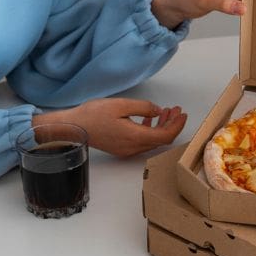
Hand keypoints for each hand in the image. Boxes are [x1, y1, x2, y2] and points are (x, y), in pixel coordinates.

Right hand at [35, 98, 186, 156]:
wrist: (73, 127)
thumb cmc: (93, 115)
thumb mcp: (121, 105)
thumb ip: (143, 107)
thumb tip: (158, 111)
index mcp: (135, 137)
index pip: (165, 136)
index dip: (177, 125)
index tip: (182, 114)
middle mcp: (133, 147)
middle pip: (160, 139)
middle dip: (171, 124)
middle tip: (176, 110)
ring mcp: (127, 150)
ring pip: (152, 141)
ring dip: (161, 127)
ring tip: (165, 111)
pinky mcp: (121, 148)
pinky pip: (142, 141)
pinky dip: (149, 130)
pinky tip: (148, 118)